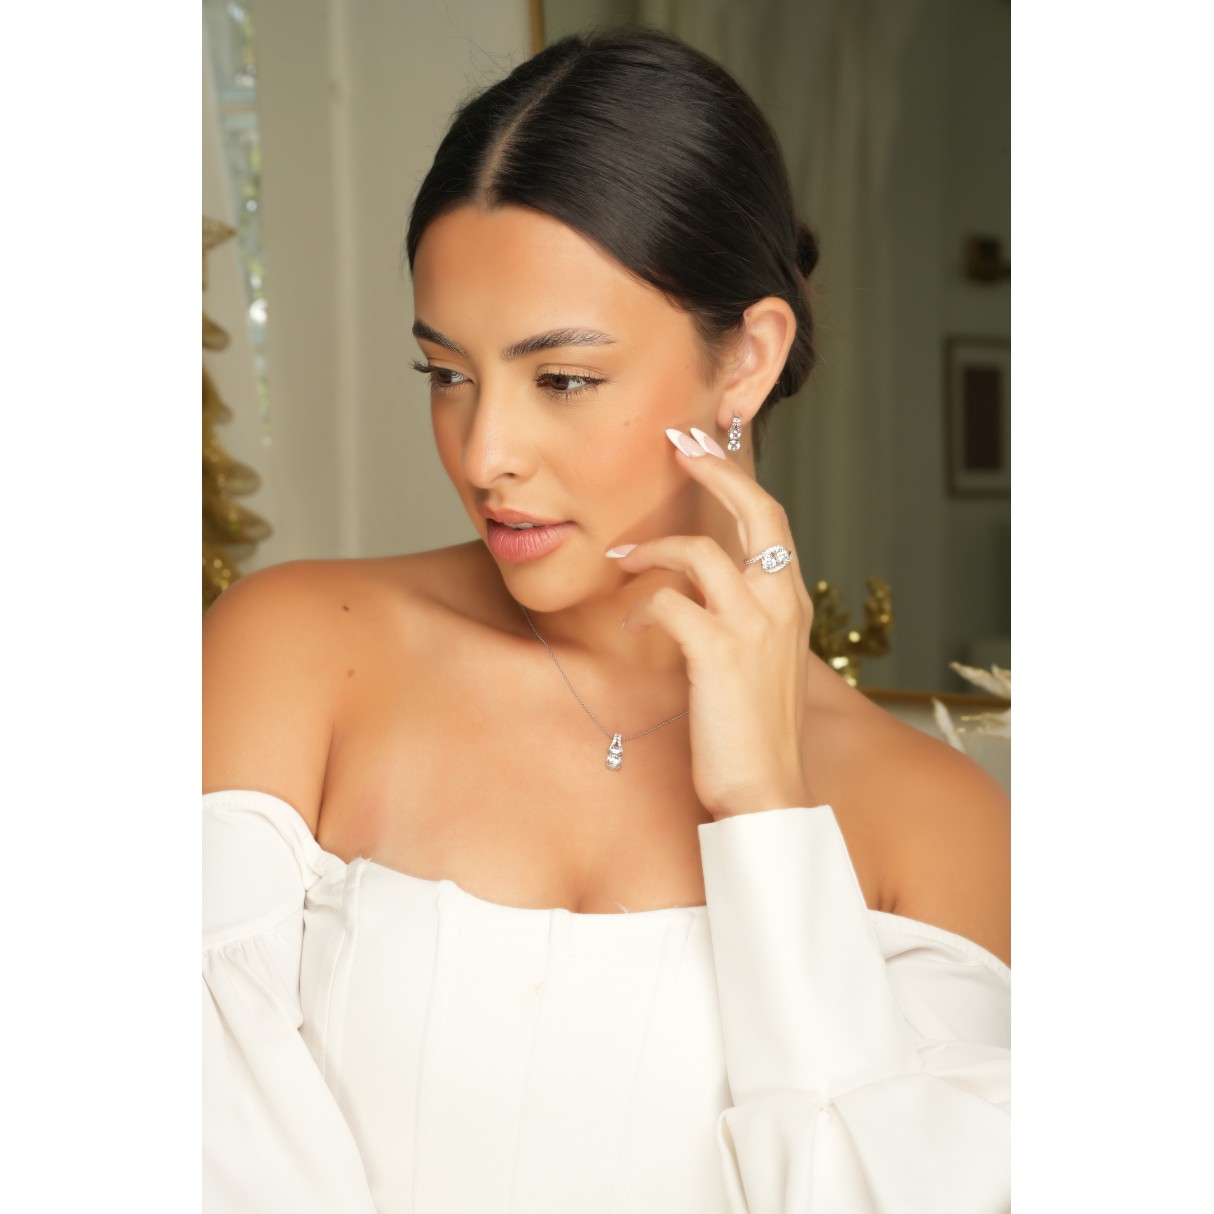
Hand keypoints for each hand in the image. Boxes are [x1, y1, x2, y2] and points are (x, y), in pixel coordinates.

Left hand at [610, 428, 813, 819]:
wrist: (764, 788)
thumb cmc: (753, 727)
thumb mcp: (759, 659)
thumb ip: (742, 613)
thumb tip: (701, 580)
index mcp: (791, 601)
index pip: (771, 519)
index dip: (735, 477)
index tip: (702, 446)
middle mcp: (781, 603)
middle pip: (756, 510)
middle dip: (715, 468)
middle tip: (677, 442)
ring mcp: (753, 625)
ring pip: (701, 552)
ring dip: (651, 549)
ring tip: (620, 561)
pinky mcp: (718, 652)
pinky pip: (670, 603)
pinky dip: (643, 607)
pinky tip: (630, 628)